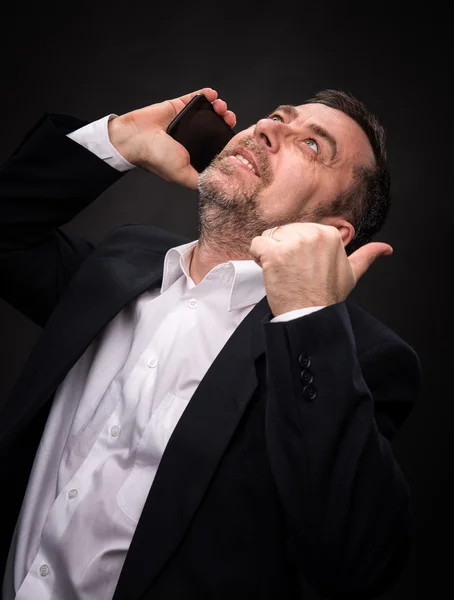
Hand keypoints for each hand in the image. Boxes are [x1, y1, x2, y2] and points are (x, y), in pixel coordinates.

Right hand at [108, 87, 235, 189]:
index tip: (235, 136)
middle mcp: (191, 138)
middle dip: (226, 121)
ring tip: (220, 107)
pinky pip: (196, 98)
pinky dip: (207, 94)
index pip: (216, 146)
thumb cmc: (157, 157)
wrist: (136, 137)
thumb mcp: (183, 175)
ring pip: (209, 112)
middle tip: (229, 118)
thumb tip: (217, 184)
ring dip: (219, 107)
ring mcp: (186, 121)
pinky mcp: (179, 106)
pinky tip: (212, 95)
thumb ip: (200, 180)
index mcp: (194, 153)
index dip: (227, 141)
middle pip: (215, 127)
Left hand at [249, 223, 392, 316]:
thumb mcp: (352, 274)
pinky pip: (256, 244)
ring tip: (283, 272)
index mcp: (329, 234)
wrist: (310, 315)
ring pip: (269, 237)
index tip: (303, 267)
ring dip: (269, 254)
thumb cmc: (327, 296)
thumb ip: (367, 256)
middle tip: (293, 273)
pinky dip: (257, 257)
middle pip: (283, 232)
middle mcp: (312, 233)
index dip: (296, 249)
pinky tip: (269, 271)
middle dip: (283, 250)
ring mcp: (293, 243)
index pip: (299, 230)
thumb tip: (386, 248)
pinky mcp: (275, 253)